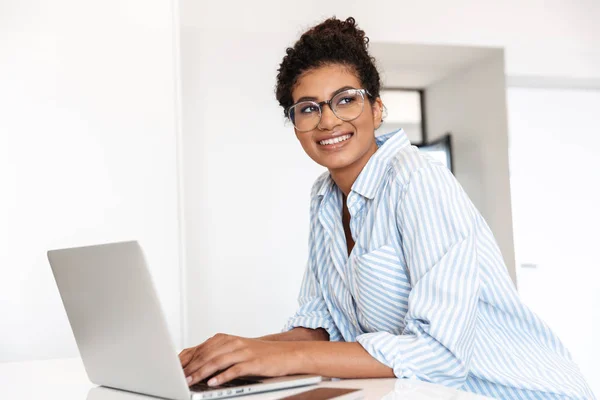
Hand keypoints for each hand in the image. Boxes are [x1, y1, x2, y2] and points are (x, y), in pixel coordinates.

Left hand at [179, 333, 301, 386]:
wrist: (286, 354)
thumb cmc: (259, 355)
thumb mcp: (235, 350)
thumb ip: (216, 354)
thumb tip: (192, 362)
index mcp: (226, 339)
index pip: (200, 348)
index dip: (186, 359)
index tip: (174, 369)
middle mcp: (233, 342)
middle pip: (207, 354)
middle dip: (191, 367)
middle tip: (179, 378)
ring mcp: (243, 351)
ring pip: (218, 361)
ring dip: (202, 372)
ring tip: (191, 382)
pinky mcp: (253, 362)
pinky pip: (235, 369)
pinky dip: (223, 376)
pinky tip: (213, 382)